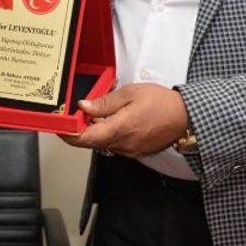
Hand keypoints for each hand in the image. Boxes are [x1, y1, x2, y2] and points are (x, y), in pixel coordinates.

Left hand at [61, 83, 188, 157]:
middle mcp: (123, 145)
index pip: (85, 139)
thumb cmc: (161, 103)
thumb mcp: (130, 94)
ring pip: (103, 143)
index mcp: (119, 130)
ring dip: (95, 131)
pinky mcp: (136, 151)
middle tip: (74, 115)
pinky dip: (108, 134)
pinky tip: (111, 120)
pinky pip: (115, 144)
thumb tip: (83, 107)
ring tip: (94, 113)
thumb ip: (104, 103)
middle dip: (80, 130)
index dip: (68, 134)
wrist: (187, 116)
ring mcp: (130, 151)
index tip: (58, 126)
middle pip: (92, 142)